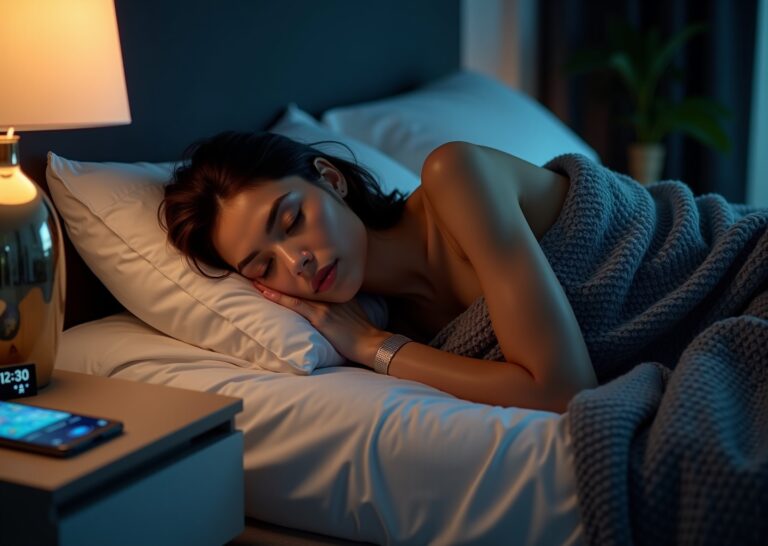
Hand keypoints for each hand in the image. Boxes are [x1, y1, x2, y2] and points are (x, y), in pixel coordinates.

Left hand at [253, 280, 387, 365]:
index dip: (293, 278)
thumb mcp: (353, 313)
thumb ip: (340, 307)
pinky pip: (295, 305)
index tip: (279, 271)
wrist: (372, 342)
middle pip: (299, 284)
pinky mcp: (320, 318)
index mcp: (335, 293)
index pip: (309, 283)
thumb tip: (329, 311)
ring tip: (255, 279)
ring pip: (293, 292)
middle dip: (280, 277)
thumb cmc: (364, 332)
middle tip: (261, 269)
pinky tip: (265, 292)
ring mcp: (323, 306)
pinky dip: (279, 297)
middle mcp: (328, 296)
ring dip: (273, 286)